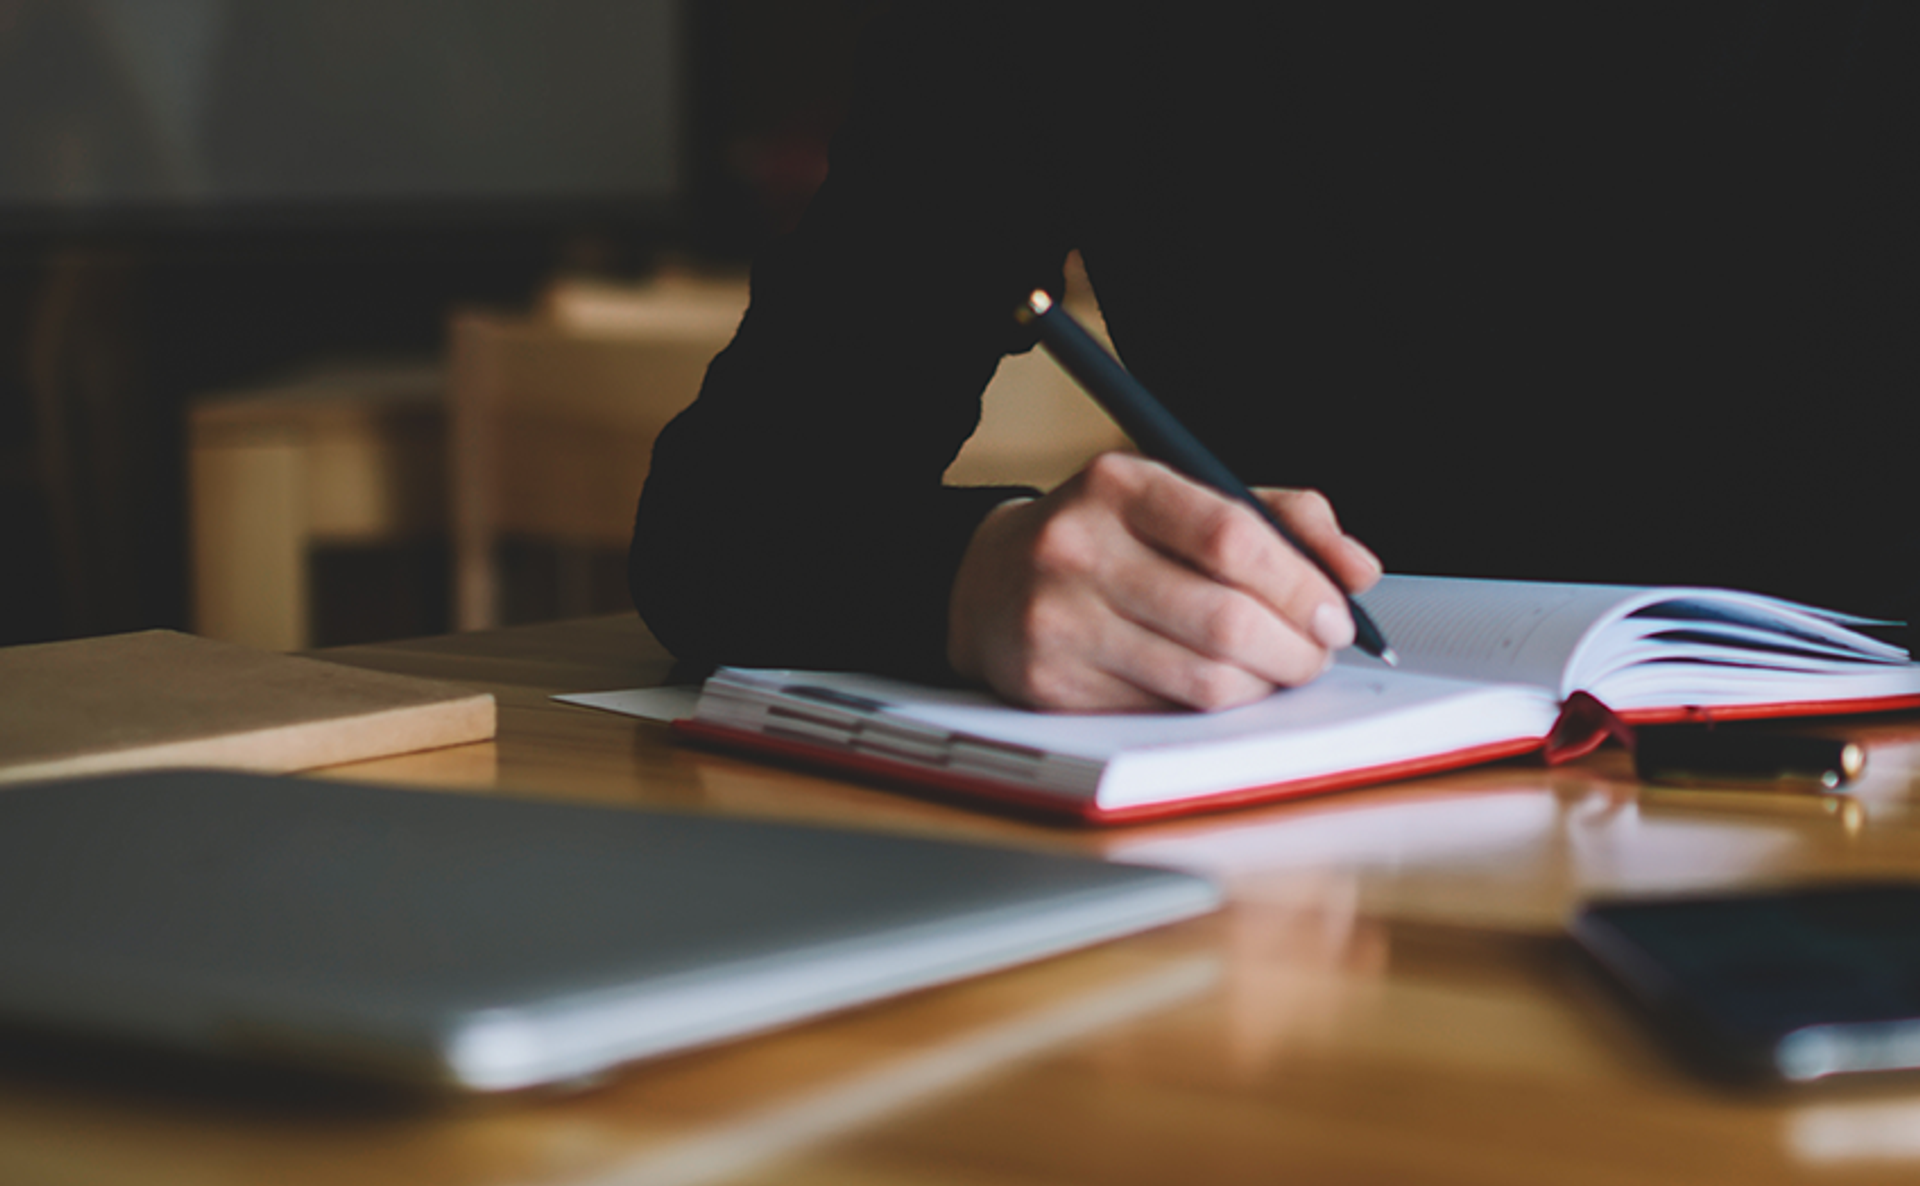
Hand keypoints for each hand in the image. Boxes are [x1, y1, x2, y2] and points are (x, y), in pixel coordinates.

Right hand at [946, 452, 1382, 711]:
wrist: (989, 581)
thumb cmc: (1113, 538)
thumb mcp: (1187, 498)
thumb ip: (1283, 520)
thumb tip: (1359, 571)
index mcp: (1119, 484)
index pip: (1232, 536)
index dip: (1302, 584)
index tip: (1336, 613)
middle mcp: (1077, 548)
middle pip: (1225, 619)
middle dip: (1295, 649)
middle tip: (1315, 655)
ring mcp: (1058, 622)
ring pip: (1201, 680)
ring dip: (1262, 686)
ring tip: (1273, 672)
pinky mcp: (1050, 686)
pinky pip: (1164, 714)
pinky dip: (1210, 711)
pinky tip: (1215, 687)